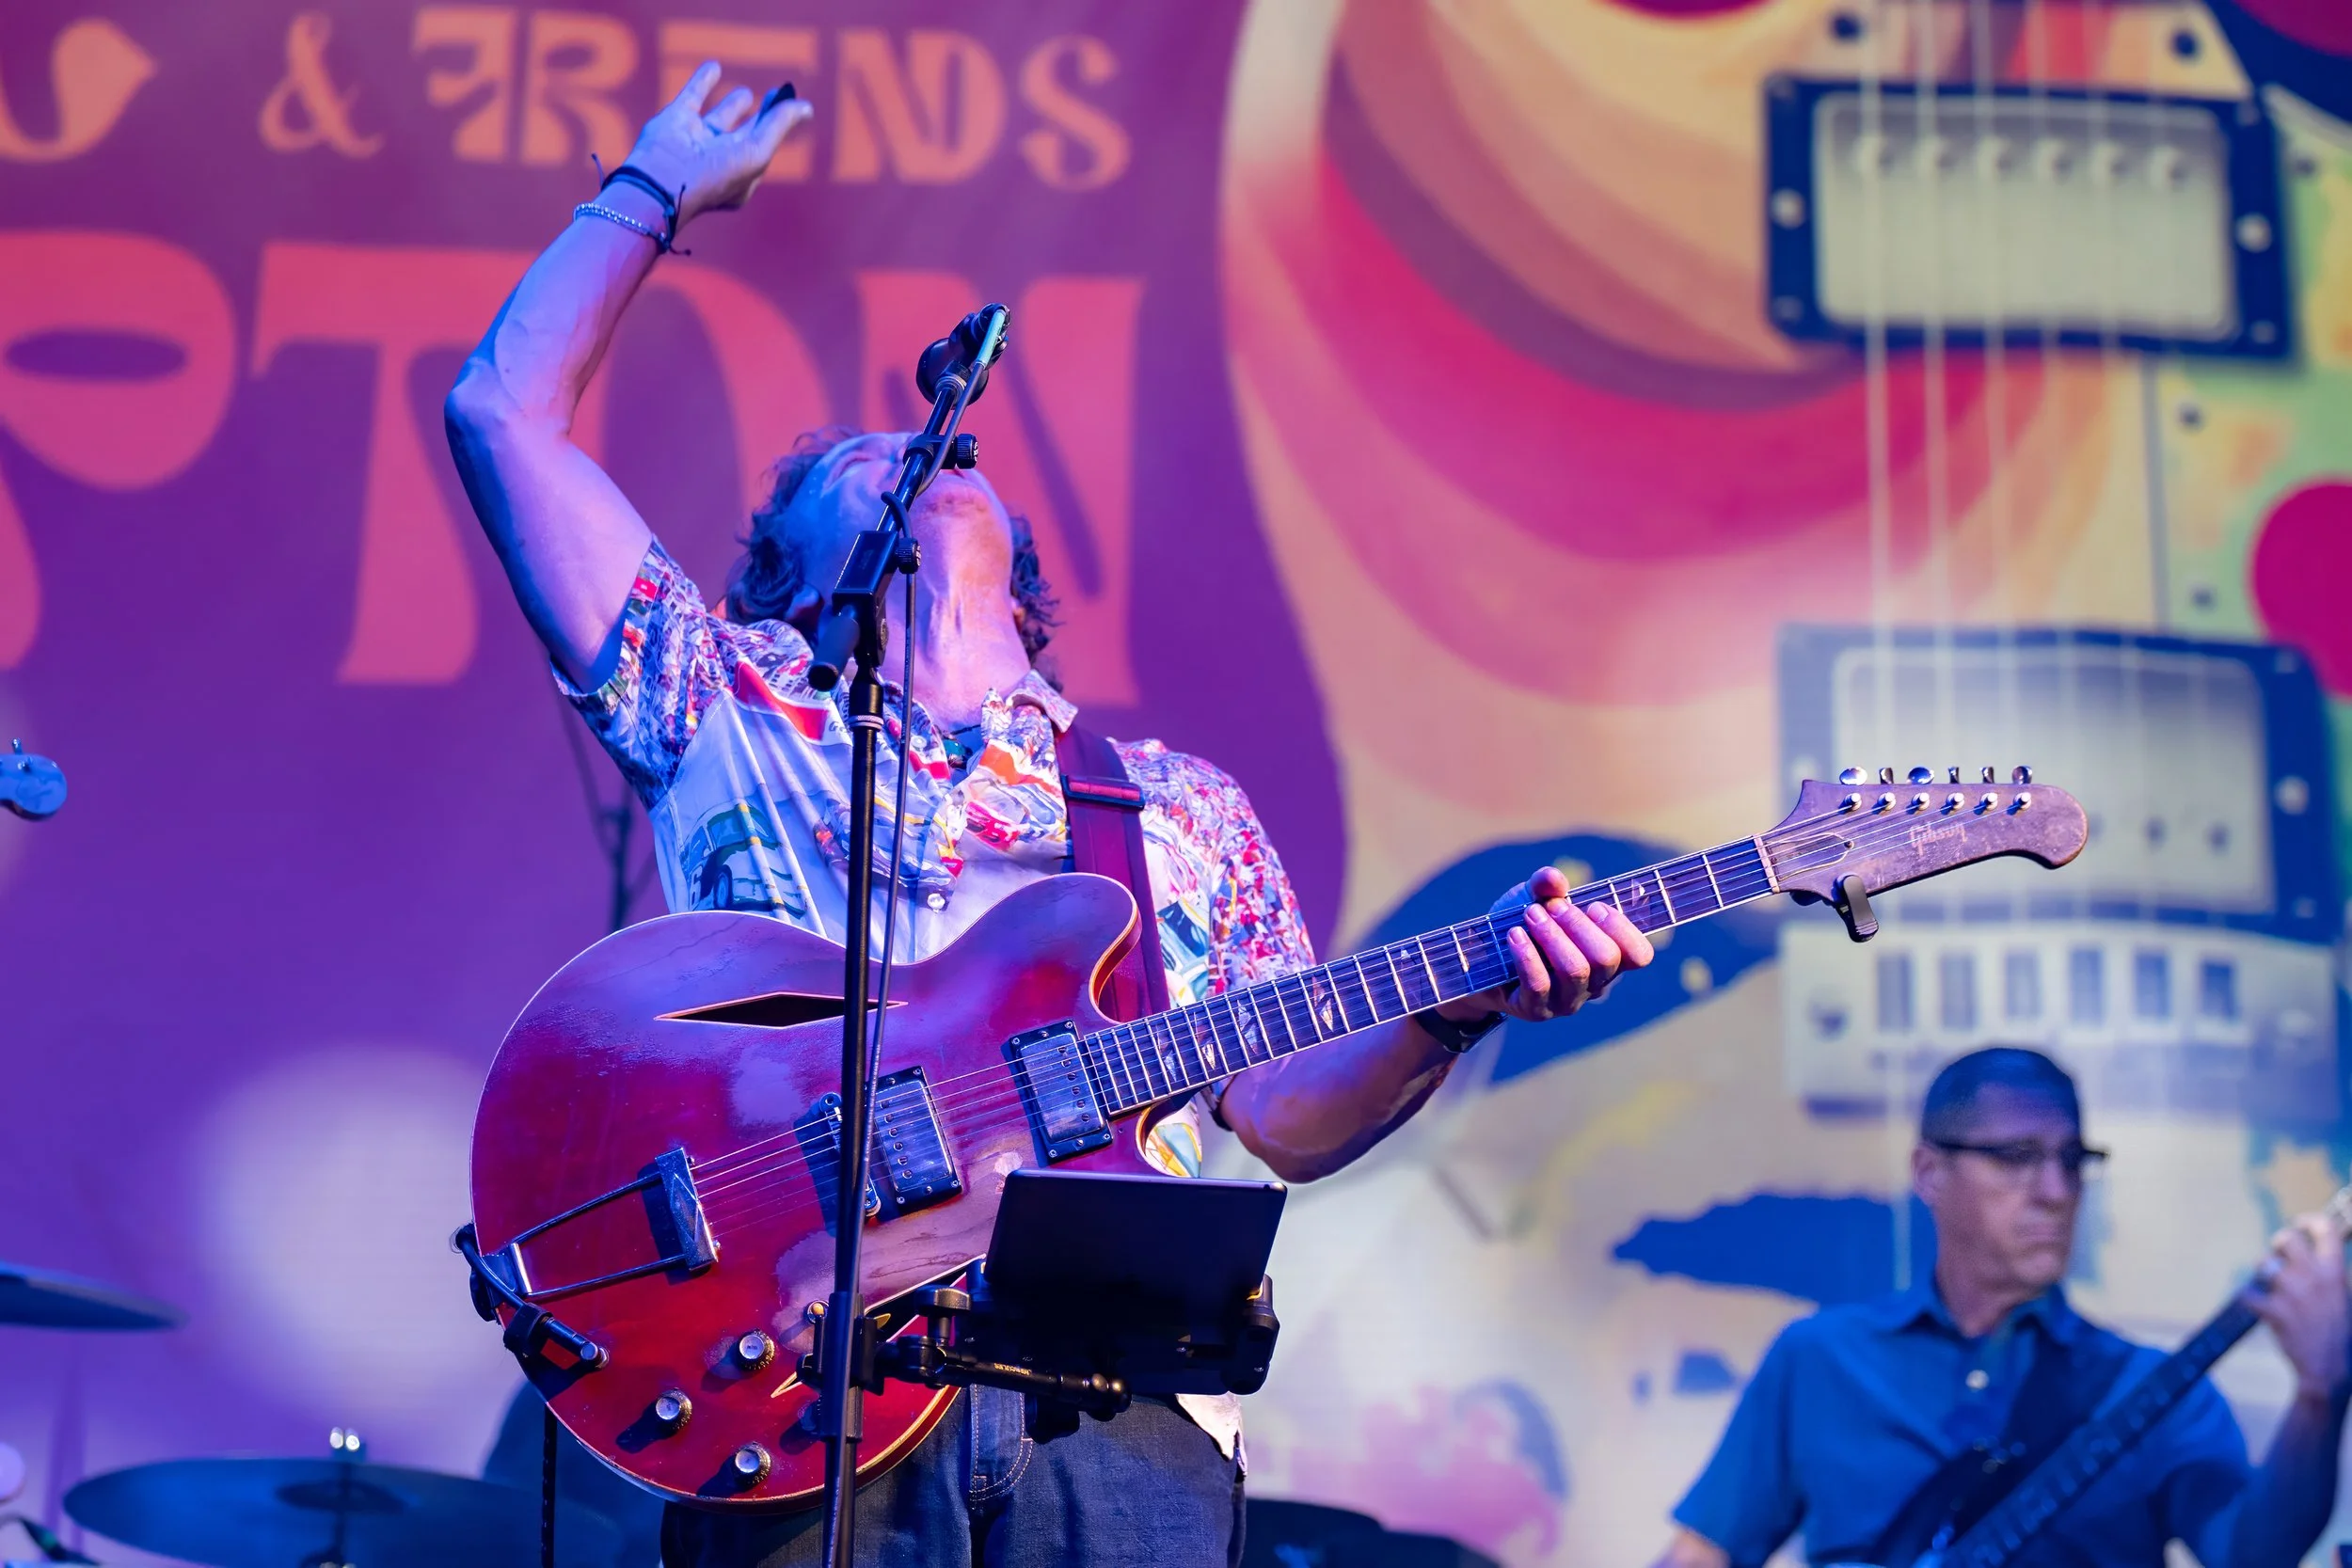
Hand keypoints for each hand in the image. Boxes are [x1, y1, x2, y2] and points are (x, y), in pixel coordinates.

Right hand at [618, 62, 812, 224]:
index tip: (793, 104)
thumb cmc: (715, 173)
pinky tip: (713, 66)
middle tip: (775, 94)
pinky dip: (702, 81)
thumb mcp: (757, 151)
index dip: (778, 125)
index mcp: (740, 175)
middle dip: (761, 116)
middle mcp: (718, 159)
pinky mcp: (675, 121)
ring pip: (718, 119)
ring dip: (732, 105)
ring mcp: (696, 140)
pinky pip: (693, 96)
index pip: (764, 146)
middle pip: (745, 132)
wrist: (662, 180)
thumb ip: (779, 125)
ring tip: (746, 93)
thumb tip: (805, 107)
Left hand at [1436, 865, 1655, 1025]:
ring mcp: (1566, 1001)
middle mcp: (1594, 984)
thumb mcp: (1534, 898)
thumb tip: (1553, 879)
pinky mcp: (1536, 1010)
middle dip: (1578, 924)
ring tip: (1531, 915)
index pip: (1639, 955)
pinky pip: (1539, 985)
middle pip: (1606, 958)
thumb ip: (1546, 884)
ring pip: (1575, 971)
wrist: (1482, 960)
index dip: (1621, 928)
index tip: (1594, 906)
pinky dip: (1527, 955)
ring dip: (1552, 936)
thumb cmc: (1522, 925)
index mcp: (1607, 958)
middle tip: (1552, 906)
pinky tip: (1514, 935)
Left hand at [2252, 1209, 2349, 1402]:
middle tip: (2281, 1251)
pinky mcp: (2272, 1310)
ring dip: (2266, 1271)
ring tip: (2274, 1285)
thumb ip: (2338, 1275)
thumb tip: (2329, 1258)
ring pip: (2265, 1264)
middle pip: (2286, 1238)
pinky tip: (2258, 1304)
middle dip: (2280, 1242)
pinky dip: (2250, 1298)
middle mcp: (2312, 1276)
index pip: (2324, 1229)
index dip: (2311, 1221)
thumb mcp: (2348, 1298)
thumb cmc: (2342, 1335)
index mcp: (2335, 1272)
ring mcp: (2291, 1292)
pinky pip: (2248, 1292)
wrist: (2329, 1369)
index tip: (2303, 1223)